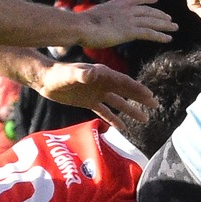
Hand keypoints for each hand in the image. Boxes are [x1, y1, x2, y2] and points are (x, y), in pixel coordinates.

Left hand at [33, 61, 154, 129]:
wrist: (45, 80)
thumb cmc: (57, 74)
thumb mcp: (69, 74)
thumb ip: (81, 74)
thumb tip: (94, 73)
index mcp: (102, 74)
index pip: (124, 82)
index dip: (137, 89)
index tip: (150, 96)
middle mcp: (103, 83)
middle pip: (126, 92)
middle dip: (141, 98)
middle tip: (156, 105)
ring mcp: (97, 93)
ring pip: (118, 103)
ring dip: (131, 110)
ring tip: (145, 119)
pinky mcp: (89, 102)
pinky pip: (105, 112)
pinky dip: (114, 119)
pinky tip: (124, 127)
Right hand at [72, 0, 175, 49]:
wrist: (80, 26)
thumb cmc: (80, 25)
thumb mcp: (91, 18)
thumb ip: (98, 20)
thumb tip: (92, 25)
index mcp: (116, 4)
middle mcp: (125, 9)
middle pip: (147, 10)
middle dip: (159, 14)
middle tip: (169, 18)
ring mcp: (128, 19)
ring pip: (152, 21)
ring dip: (165, 24)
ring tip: (174, 27)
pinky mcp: (130, 31)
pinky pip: (150, 33)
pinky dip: (160, 35)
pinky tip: (168, 39)